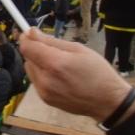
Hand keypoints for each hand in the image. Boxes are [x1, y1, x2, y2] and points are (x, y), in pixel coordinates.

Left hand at [19, 28, 134, 121]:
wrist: (108, 101)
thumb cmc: (98, 72)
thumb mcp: (78, 49)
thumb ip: (52, 41)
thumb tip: (32, 33)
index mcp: (55, 63)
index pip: (27, 47)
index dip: (26, 38)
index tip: (29, 33)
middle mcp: (46, 79)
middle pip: (27, 58)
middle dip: (35, 51)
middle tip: (52, 51)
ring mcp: (44, 91)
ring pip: (30, 69)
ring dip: (38, 63)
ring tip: (58, 65)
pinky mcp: (46, 99)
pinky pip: (36, 81)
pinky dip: (42, 75)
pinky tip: (59, 77)